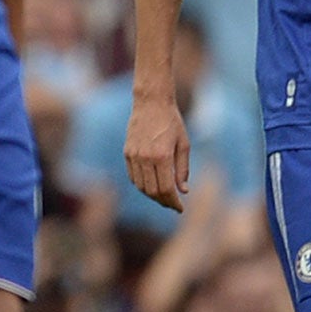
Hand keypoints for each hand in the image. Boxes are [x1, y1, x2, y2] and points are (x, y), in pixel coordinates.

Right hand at [125, 91, 190, 211]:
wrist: (151, 102)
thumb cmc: (172, 122)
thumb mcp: (183, 144)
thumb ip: (182, 169)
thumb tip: (182, 191)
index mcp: (162, 156)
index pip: (166, 189)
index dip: (173, 202)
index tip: (180, 209)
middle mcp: (145, 158)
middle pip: (152, 191)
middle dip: (164, 201)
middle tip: (173, 204)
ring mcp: (134, 155)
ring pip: (141, 186)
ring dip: (152, 195)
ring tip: (164, 196)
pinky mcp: (127, 153)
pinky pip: (133, 177)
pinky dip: (142, 185)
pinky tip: (152, 185)